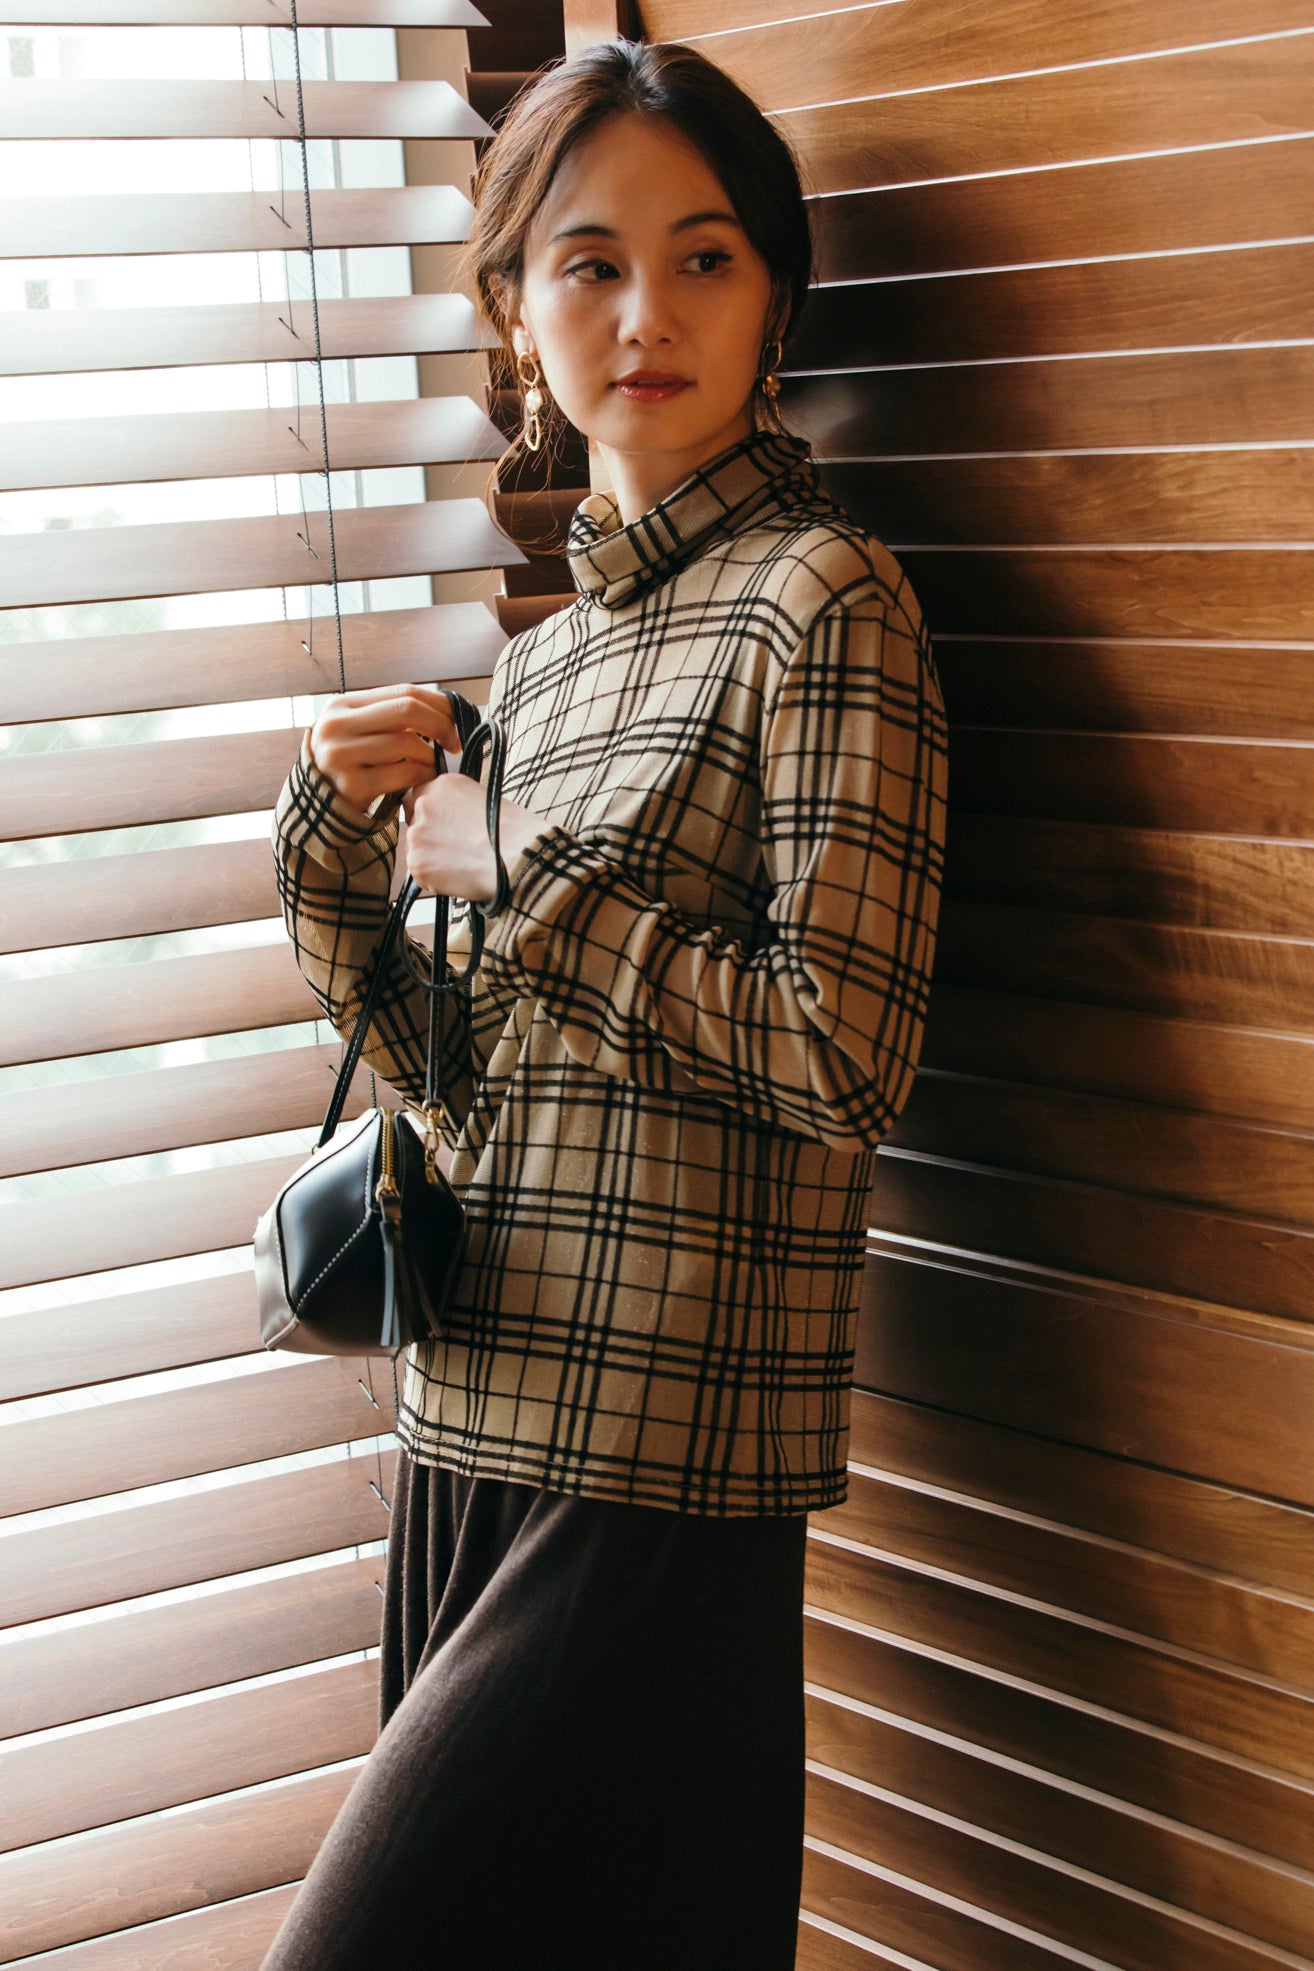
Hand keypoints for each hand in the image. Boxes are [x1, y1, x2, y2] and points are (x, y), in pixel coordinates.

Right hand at [306, 682, 460, 814]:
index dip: (437, 703)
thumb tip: (445, 708)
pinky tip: (424, 779)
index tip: (456, 719)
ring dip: (432, 755)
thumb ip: (390, 716)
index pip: (403, 691)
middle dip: (441, 724)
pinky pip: (405, 772)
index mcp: (341, 705)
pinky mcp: (353, 786)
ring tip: (433, 764)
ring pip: (408, 742)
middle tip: (454, 742)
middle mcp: (336, 726)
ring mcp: (342, 755)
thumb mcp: (358, 731)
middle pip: (407, 710)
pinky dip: (424, 774)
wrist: (316, 806)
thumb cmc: (349, 765)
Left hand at [403, 767, 550, 903]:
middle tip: (456, 848)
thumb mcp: (484, 800)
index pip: (419, 795)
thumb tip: (448, 819)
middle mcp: (425, 804)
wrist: (520, 857)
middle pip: (413, 821)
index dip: (432, 814)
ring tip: (462, 863)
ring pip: (416, 848)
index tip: (443, 825)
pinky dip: (435, 878)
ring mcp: (417, 833)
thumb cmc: (515, 832)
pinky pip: (420, 872)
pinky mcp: (417, 862)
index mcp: (443, 784)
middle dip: (430, 835)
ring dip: (432, 856)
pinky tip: (459, 875)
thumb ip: (456, 804)